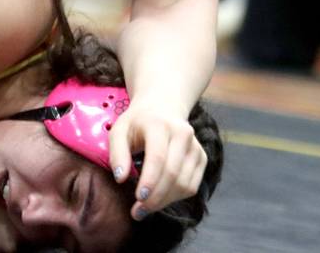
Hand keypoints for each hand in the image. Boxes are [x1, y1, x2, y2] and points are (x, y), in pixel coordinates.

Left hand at [108, 98, 205, 220]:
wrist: (161, 108)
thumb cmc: (136, 123)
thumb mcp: (119, 131)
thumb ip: (117, 153)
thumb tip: (120, 178)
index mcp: (160, 124)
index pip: (158, 157)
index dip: (150, 181)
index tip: (138, 199)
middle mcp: (182, 133)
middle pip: (172, 174)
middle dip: (155, 197)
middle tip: (138, 211)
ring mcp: (195, 146)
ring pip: (184, 184)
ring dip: (164, 201)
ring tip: (145, 207)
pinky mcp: (202, 157)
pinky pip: (191, 186)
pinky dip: (175, 198)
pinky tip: (160, 197)